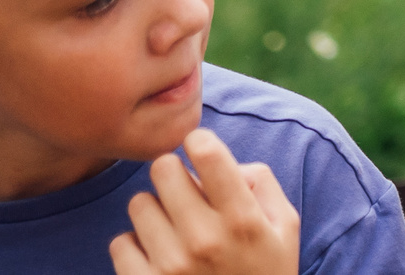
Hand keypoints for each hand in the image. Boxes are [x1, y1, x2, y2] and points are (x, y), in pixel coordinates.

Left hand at [111, 128, 300, 274]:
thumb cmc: (266, 274)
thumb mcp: (285, 227)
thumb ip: (261, 182)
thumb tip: (223, 161)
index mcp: (243, 219)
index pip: (206, 151)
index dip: (199, 142)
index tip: (201, 151)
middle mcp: (205, 239)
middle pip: (162, 169)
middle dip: (174, 175)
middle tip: (186, 194)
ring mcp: (172, 267)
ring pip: (138, 204)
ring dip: (154, 212)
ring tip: (174, 231)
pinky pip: (120, 243)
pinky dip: (135, 247)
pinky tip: (158, 257)